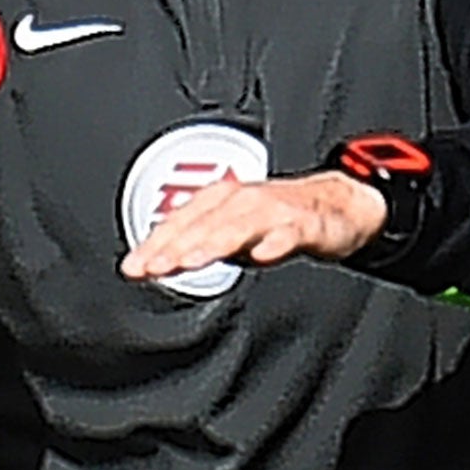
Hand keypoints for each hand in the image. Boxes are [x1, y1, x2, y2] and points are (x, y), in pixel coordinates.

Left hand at [119, 172, 388, 283]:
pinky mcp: (306, 223)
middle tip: (151, 268)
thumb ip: (198, 246)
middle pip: (203, 224)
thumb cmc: (276, 218)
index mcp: (220, 202)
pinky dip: (274, 243)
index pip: (180, 223)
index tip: (133, 267)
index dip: (154, 245)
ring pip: (239, 226)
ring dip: (212, 242)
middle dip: (175, 246)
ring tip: (190, 261)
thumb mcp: (231, 233)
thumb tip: (158, 261)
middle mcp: (243, 201)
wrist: (335, 204)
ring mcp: (275, 210)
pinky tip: (261, 256)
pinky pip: (289, 233)